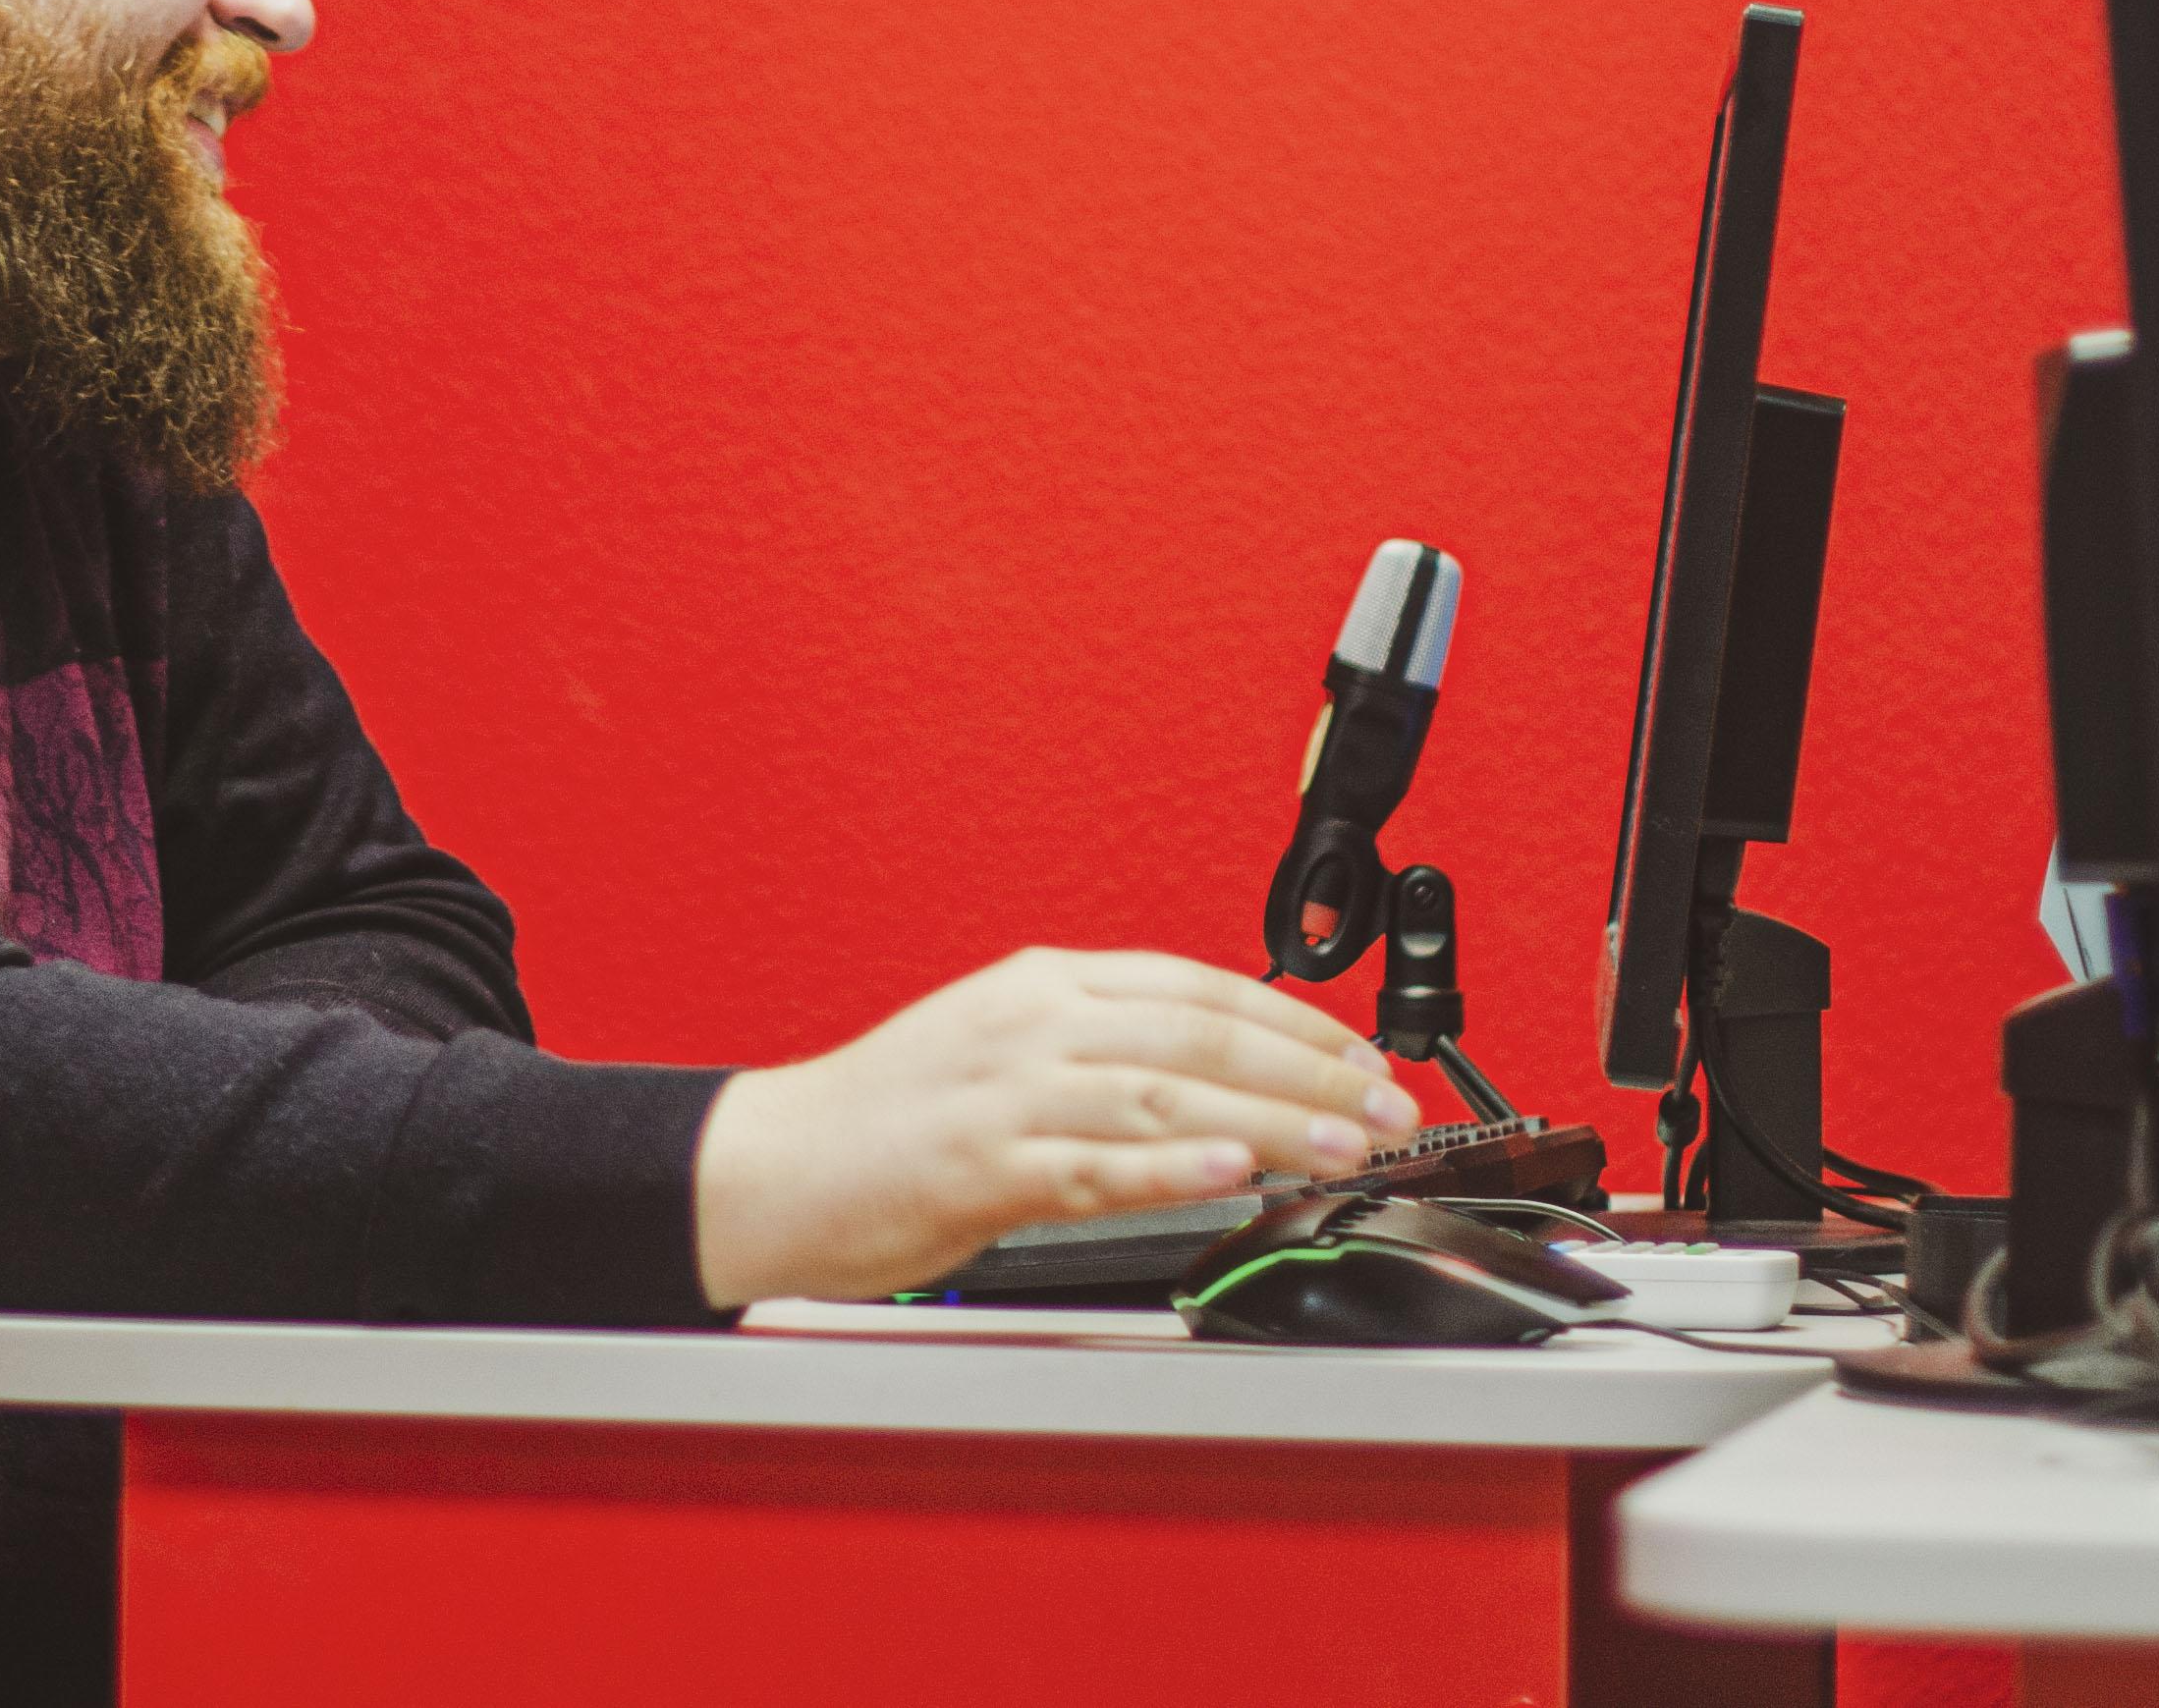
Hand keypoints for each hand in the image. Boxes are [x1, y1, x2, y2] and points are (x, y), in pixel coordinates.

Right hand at [691, 946, 1421, 1306]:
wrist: (772, 1166)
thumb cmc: (885, 1119)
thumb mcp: (1000, 1047)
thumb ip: (1100, 1050)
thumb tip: (1215, 1081)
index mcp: (1042, 984)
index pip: (1196, 985)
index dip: (1294, 1018)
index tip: (1362, 1054)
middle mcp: (1031, 1023)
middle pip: (1198, 1036)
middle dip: (1309, 1071)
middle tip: (1386, 1106)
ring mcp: (1005, 1093)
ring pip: (1164, 1097)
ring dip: (1269, 1121)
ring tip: (1344, 1143)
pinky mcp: (980, 1166)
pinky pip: (1093, 1165)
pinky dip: (1170, 1170)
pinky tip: (1232, 1174)